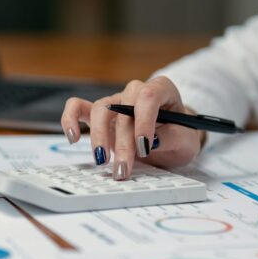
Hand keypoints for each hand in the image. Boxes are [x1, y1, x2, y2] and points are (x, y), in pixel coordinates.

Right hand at [60, 77, 202, 179]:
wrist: (174, 138)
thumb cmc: (180, 135)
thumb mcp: (186, 141)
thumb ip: (172, 138)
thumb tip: (153, 140)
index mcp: (161, 89)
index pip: (148, 96)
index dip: (144, 121)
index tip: (144, 147)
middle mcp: (136, 91)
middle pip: (122, 107)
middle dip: (121, 141)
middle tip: (123, 169)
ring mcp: (116, 101)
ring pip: (100, 109)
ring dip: (98, 137)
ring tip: (102, 162)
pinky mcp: (100, 114)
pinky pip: (78, 107)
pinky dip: (71, 119)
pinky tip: (74, 137)